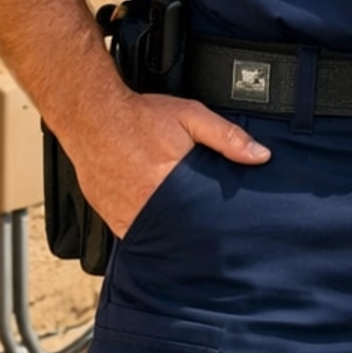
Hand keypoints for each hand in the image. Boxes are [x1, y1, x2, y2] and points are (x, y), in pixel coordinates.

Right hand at [65, 92, 270, 238]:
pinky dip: (148, 235)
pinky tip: (159, 230)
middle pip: (182, 231)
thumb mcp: (191, 117)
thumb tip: (260, 156)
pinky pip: (134, 236)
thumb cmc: (140, 117)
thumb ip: (226, 137)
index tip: (230, 233)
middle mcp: (147, 203)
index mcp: (171, 182)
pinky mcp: (111, 216)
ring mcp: (127, 213)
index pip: (203, 218)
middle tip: (212, 236)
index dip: (217, 227)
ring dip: (172, 236)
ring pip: (158, 237)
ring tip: (186, 233)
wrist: (91, 115)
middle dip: (198, 234)